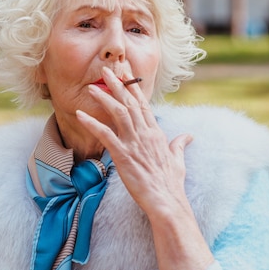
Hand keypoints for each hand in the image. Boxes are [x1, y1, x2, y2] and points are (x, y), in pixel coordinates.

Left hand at [76, 67, 214, 269]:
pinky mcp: (123, 155)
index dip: (133, 87)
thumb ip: (179, 144)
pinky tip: (80, 115)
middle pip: (129, 103)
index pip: (142, 104)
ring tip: (91, 86)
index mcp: (156, 133)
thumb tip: (188, 136)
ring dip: (104, 98)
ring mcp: (134, 143)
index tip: (125, 74)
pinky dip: (92, 123)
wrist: (166, 200)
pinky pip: (105, 135)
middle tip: (107, 69)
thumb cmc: (171, 183)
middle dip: (117, 84)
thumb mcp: (178, 160)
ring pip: (118, 113)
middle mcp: (145, 133)